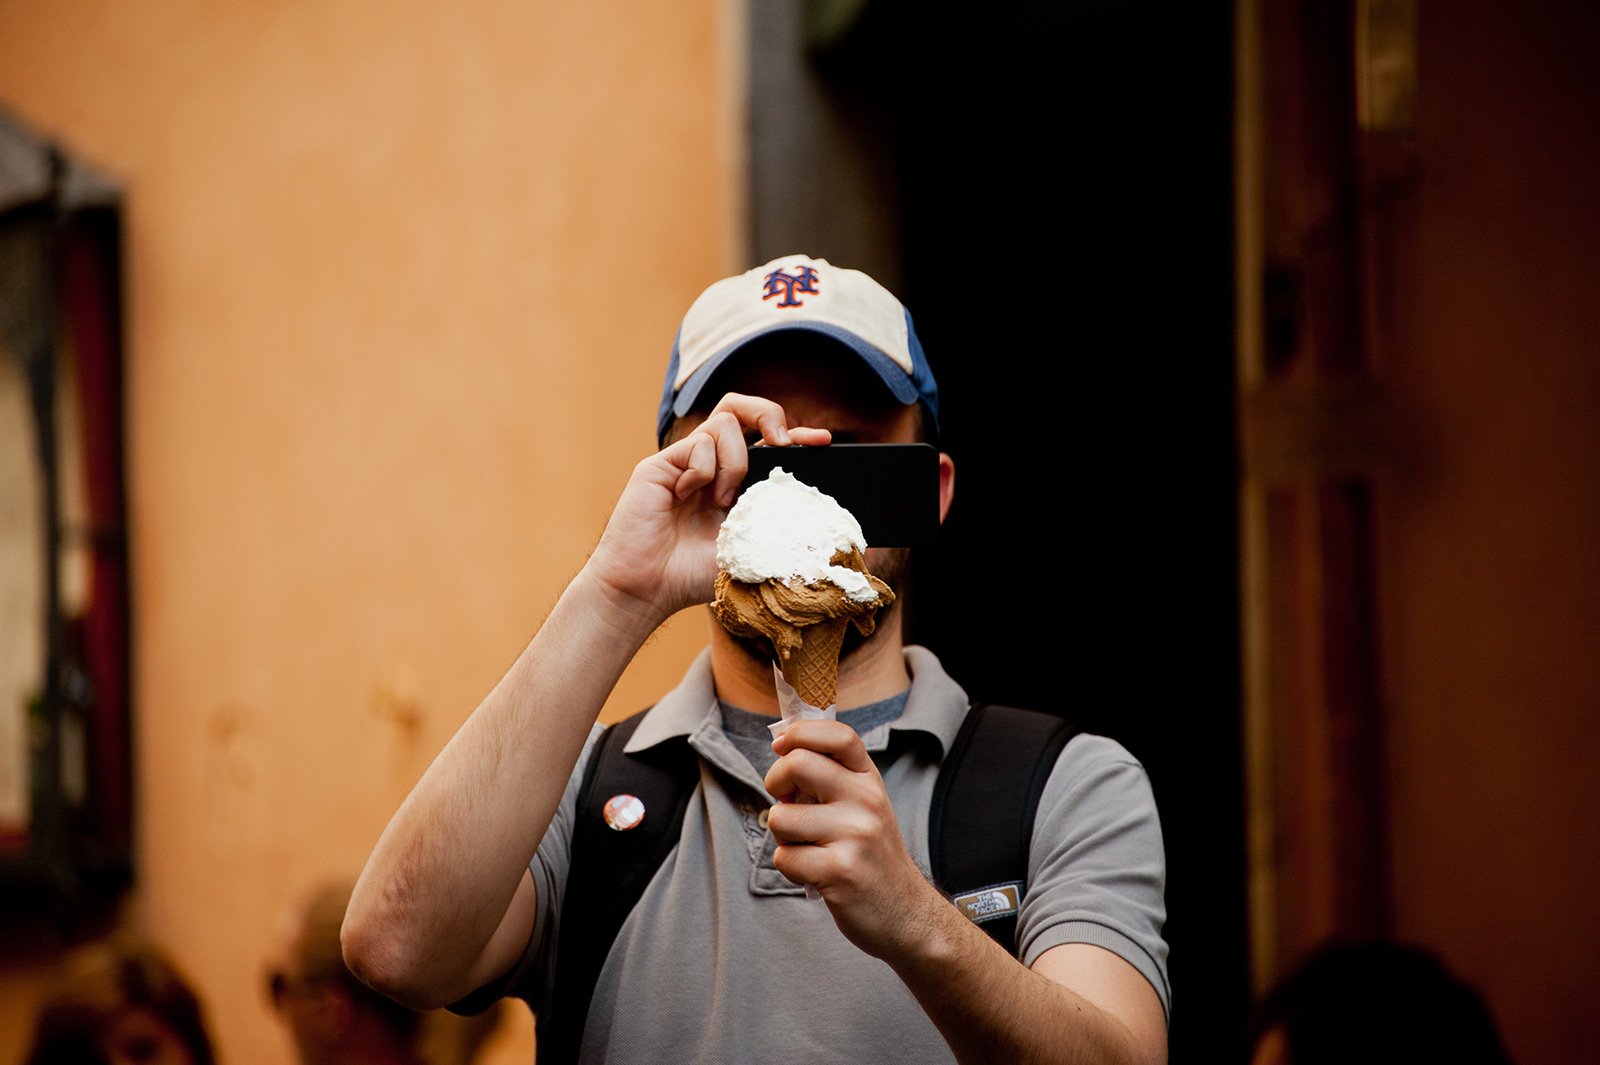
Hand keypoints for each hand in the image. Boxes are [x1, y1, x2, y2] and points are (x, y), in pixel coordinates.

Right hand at [583, 394, 829, 623]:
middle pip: (741, 409)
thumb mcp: (749, 548)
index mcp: (734, 483)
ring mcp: (685, 462)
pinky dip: (704, 470)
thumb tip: (817, 511)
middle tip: (781, 443)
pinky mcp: (661, 464)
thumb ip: (775, 523)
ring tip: (722, 500)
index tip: (823, 441)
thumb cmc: (692, 576)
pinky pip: (697, 444)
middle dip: (768, 414)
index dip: (796, 434)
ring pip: (724, 422)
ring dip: (735, 461)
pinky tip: (687, 498)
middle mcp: (710, 466)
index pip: (767, 442)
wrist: (648, 589)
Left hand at [764, 719, 941, 958]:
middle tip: (787, 802)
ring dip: (783, 836)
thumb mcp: (864, 805)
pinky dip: (791, 867)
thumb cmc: (872, 855)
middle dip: (775, 782)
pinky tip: (815, 873)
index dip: (800, 733)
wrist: (906, 913)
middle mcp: (866, 801)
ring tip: (809, 847)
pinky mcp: (840, 871)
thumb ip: (832, 776)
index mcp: (870, 780)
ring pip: (781, 817)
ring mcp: (854, 835)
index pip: (838, 736)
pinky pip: (785, 858)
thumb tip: (783, 747)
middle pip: (798, 764)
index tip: (781, 746)